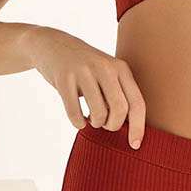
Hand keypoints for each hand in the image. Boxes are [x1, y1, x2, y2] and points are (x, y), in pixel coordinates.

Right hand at [25, 25, 145, 147]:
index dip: (138, 127)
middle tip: (105, 124)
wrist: (52, 45)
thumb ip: (119, 93)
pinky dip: (78, 123)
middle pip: (120, 110)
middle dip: (113, 126)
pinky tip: (78, 118)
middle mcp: (105, 68)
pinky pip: (75, 113)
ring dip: (95, 123)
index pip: (137, 102)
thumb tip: (131, 128)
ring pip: (98, 114)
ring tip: (91, 118)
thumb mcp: (107, 72)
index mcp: (120, 68)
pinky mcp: (64, 79)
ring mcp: (84, 72)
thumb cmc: (85, 67)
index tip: (135, 145)